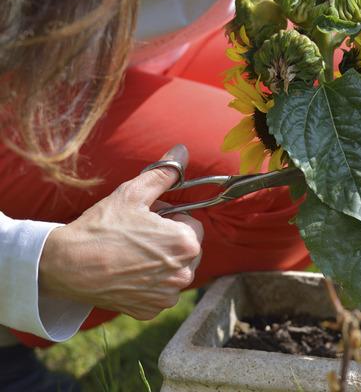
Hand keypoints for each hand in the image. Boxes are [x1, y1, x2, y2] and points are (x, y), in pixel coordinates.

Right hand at [39, 145, 203, 320]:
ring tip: (131, 254)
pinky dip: (147, 284)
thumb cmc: (102, 227)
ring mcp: (167, 295)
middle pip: (185, 250)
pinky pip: (159, 292)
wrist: (67, 265)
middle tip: (138, 237)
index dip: (171, 220)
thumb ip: (164, 173)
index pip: (192, 226)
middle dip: (168, 241)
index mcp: (186, 244)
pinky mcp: (151, 310)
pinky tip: (127, 274)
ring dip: (160, 263)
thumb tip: (182, 151)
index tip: (149, 221)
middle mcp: (184, 273)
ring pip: (173, 271)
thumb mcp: (133, 193)